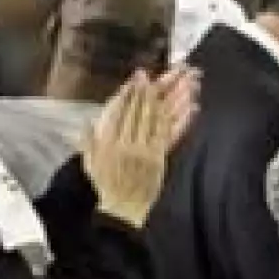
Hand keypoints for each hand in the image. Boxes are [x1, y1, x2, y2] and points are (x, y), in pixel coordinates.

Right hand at [83, 66, 199, 227]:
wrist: (121, 209)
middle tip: (172, 69)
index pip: (121, 109)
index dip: (131, 90)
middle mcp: (126, 142)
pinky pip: (171, 135)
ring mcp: (144, 150)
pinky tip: (192, 107)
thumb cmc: (105, 185)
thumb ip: (88, 141)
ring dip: (175, 98)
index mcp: (109, 140)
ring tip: (187, 81)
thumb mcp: (91, 162)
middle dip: (157, 87)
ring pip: (160, 118)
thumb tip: (86, 122)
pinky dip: (182, 120)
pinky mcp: (159, 158)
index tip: (140, 75)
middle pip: (143, 109)